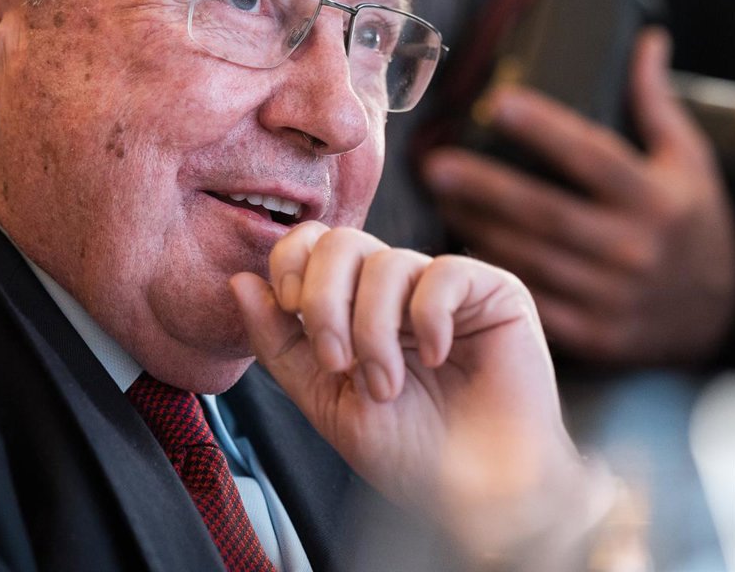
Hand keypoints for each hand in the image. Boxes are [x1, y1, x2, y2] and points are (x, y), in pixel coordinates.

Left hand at [230, 227, 608, 565]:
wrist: (476, 492)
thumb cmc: (407, 451)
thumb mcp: (322, 398)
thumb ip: (278, 341)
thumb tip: (240, 281)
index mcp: (352, 304)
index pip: (310, 244)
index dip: (290, 263)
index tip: (287, 307)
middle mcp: (394, 288)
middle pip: (341, 241)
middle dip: (324, 300)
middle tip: (335, 360)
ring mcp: (443, 288)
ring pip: (386, 262)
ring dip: (374, 330)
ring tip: (386, 384)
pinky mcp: (493, 293)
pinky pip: (445, 272)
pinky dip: (429, 317)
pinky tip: (436, 357)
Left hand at [422, 30, 734, 365]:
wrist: (718, 314)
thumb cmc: (688, 223)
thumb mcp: (685, 162)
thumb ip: (657, 104)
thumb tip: (645, 39)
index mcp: (656, 199)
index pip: (594, 157)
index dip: (545, 130)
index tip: (497, 102)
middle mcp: (635, 248)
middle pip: (546, 212)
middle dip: (485, 186)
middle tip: (433, 163)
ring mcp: (613, 297)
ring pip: (530, 259)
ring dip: (476, 229)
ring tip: (435, 200)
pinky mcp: (594, 334)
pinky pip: (532, 302)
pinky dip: (494, 278)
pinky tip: (455, 254)